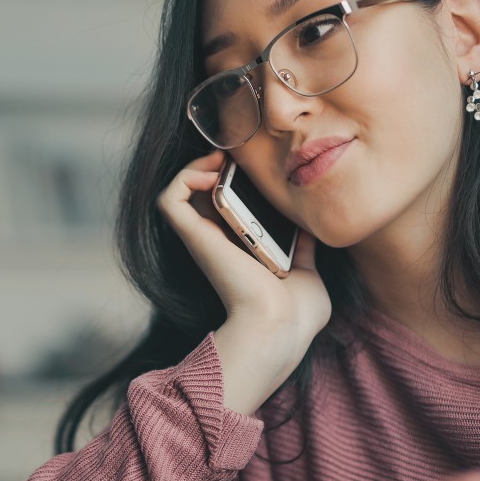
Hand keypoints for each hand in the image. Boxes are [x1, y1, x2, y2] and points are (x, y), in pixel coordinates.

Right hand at [156, 150, 330, 342]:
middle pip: (201, 194)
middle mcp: (218, 244)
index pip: (227, 208)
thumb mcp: (308, 273)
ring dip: (195, 166)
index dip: (233, 181)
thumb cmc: (296, 314)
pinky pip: (170, 198)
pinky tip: (212, 172)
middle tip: (238, 155)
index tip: (255, 166)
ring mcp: (204, 240)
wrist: (281, 325)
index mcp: (242, 251)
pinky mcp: (194, 237)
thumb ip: (304, 250)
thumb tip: (309, 229)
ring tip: (222, 159)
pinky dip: (184, 176)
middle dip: (215, 166)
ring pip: (178, 191)